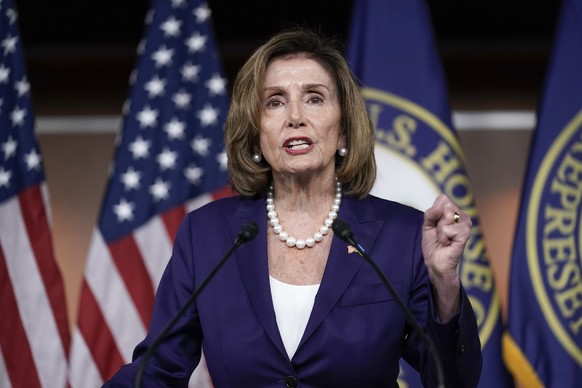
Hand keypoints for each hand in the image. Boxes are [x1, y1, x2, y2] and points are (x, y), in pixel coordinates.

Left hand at [422, 194, 471, 320]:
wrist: (435, 262)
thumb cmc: (433, 244)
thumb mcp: (427, 225)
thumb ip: (431, 213)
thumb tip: (441, 209)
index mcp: (454, 211)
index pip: (442, 199)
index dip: (433, 212)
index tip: (434, 224)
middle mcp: (463, 216)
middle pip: (444, 206)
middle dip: (436, 221)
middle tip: (439, 233)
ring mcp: (466, 225)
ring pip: (447, 216)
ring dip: (440, 230)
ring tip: (444, 238)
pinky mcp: (466, 235)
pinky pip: (449, 228)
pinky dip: (444, 237)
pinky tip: (448, 243)